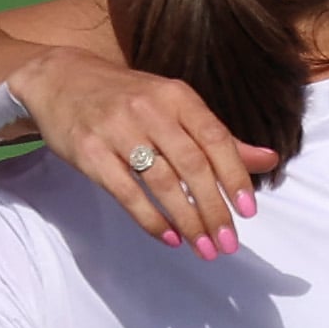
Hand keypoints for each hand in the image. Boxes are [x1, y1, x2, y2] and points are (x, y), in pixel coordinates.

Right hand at [8, 44, 280, 256]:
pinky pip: (126, 192)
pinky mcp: (90, 153)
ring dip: (187, 219)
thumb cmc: (127, 97)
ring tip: (204, 248)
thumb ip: (218, 136)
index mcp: (176, 96)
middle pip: (191, 165)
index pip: (215, 138)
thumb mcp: (174, 105)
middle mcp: (149, 110)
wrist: (60, 79)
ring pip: (161, 182)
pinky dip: (150, 218)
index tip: (248, 211)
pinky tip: (170, 237)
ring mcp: (117, 131)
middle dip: (214, 208)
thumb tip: (268, 160)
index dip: (235, 176)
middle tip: (228, 242)